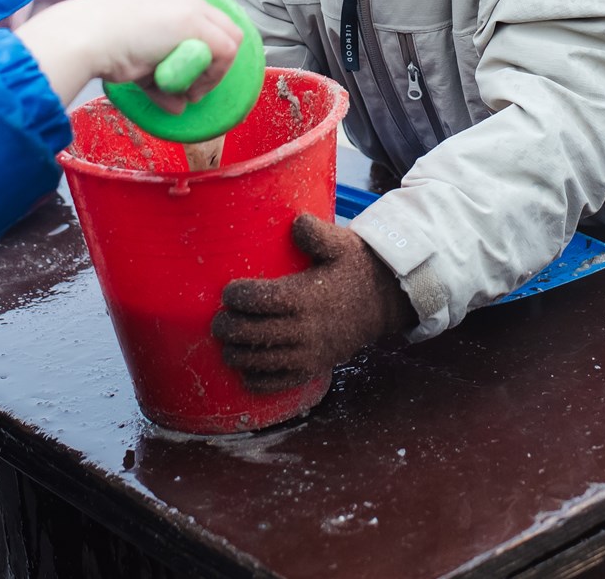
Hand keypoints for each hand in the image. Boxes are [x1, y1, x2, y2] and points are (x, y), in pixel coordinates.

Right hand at [16, 0, 242, 111]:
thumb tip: (178, 104)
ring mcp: (190, 5)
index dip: (202, 54)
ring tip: (183, 92)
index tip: (185, 77)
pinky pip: (226, 52)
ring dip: (212, 73)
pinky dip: (212, 75)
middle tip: (189, 89)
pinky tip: (186, 88)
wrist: (82, 37)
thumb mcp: (135, 54)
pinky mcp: (195, 22)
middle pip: (222, 29)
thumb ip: (160, 74)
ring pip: (228, 41)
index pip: (205, 21)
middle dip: (212, 65)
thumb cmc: (97, 46)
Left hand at [212, 214, 415, 392]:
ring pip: (260, 361)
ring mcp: (308, 353)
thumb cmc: (356, 269)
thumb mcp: (342, 244)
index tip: (228, 292)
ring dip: (236, 354)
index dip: (237, 296)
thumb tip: (296, 221)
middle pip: (252, 333)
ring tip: (227, 343)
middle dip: (227, 327)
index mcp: (305, 297)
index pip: (259, 300)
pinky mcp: (313, 368)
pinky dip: (258, 381)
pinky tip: (246, 372)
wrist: (386, 302)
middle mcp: (304, 329)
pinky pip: (280, 382)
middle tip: (218, 320)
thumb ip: (317, 233)